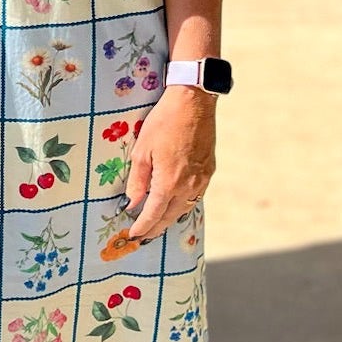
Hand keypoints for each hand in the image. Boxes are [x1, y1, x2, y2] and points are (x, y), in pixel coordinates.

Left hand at [123, 86, 215, 241]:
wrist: (194, 103)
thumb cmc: (163, 122)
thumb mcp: (142, 150)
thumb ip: (137, 181)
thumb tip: (132, 203)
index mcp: (169, 183)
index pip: (153, 215)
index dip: (141, 228)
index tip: (132, 237)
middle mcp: (188, 187)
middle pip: (169, 217)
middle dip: (154, 229)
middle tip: (142, 238)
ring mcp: (201, 180)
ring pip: (184, 209)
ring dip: (169, 219)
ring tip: (156, 226)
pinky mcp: (209, 171)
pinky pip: (194, 197)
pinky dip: (182, 205)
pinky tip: (174, 205)